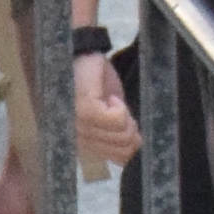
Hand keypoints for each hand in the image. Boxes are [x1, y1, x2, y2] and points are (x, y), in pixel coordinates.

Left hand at [68, 44, 136, 172]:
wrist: (78, 53)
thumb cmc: (94, 83)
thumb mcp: (110, 113)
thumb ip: (117, 134)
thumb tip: (136, 150)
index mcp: (83, 145)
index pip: (119, 159)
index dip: (131, 142)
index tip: (126, 122)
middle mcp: (77, 140)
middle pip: (123, 149)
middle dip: (131, 128)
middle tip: (118, 108)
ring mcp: (78, 126)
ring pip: (121, 135)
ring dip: (126, 116)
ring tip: (112, 101)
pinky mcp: (84, 109)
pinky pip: (116, 120)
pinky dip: (120, 107)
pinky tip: (109, 97)